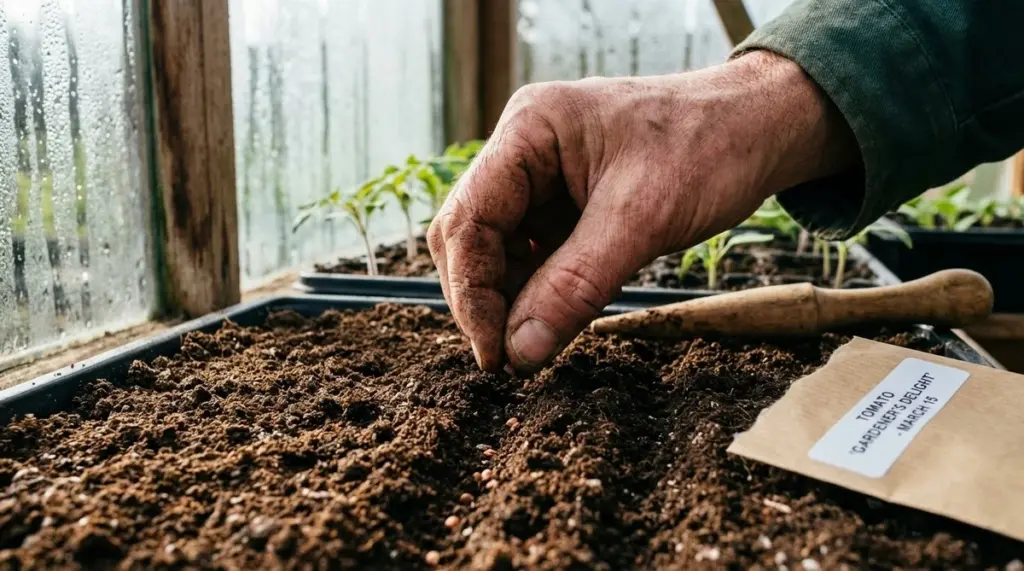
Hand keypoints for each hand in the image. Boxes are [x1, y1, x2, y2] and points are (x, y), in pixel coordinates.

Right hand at [428, 51, 857, 372]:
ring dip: (511, 298)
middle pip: (471, 234)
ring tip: (535, 343)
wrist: (762, 126)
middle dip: (485, 297)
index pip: (469, 219)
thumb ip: (574, 286)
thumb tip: (520, 353)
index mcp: (530, 130)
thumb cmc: (709, 147)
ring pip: (499, 248)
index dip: (472, 292)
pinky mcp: (565, 199)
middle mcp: (524, 148)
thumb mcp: (641, 220)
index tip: (495, 353)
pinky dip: (539, 288)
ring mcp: (542, 174)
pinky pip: (533, 251)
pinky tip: (556, 316)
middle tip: (509, 357)